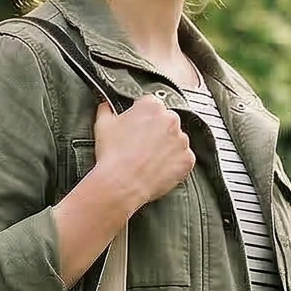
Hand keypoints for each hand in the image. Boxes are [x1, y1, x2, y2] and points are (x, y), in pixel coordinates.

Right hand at [90, 97, 193, 211]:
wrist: (121, 184)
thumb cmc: (113, 156)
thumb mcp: (103, 125)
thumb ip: (106, 109)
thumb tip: (106, 106)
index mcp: (152, 106)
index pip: (150, 105)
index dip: (141, 118)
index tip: (137, 127)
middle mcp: (171, 120)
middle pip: (166, 122)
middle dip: (156, 132)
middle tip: (141, 146)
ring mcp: (181, 140)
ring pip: (176, 141)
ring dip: (166, 147)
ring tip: (148, 159)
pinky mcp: (187, 159)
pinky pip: (183, 159)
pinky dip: (174, 164)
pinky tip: (158, 168)